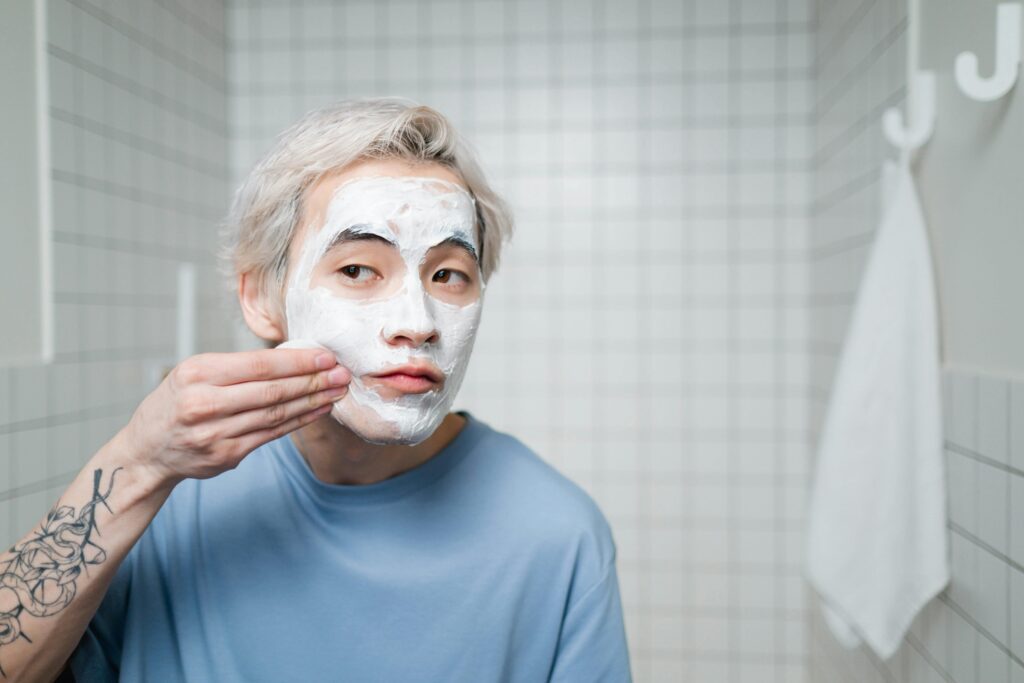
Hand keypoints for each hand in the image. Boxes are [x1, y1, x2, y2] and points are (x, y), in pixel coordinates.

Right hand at [119, 349, 348, 485]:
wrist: (147, 451)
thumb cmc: (176, 401)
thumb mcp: (193, 372)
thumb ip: (237, 367)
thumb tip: (293, 357)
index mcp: (198, 374)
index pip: (259, 365)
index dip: (298, 361)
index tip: (326, 356)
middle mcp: (205, 404)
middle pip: (273, 391)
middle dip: (314, 381)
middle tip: (342, 373)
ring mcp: (216, 433)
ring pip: (277, 414)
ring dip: (313, 402)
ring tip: (337, 390)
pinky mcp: (227, 455)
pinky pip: (272, 434)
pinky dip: (299, 421)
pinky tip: (318, 410)